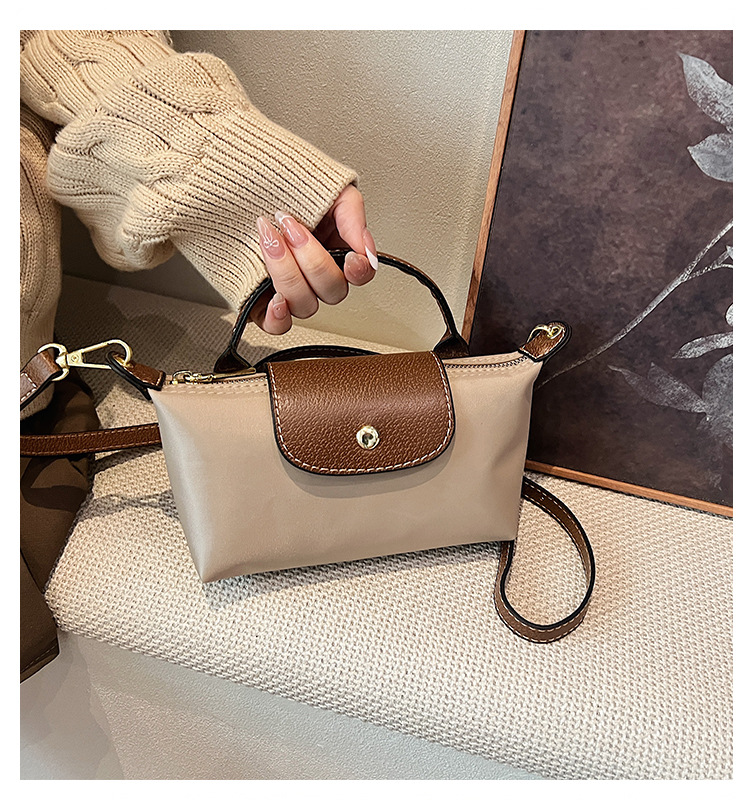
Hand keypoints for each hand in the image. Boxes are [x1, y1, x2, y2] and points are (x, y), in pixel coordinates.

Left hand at [251, 185, 376, 333]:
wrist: (235, 178)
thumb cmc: (279, 180)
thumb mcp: (327, 187)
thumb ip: (352, 214)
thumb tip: (367, 249)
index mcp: (336, 249)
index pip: (361, 274)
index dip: (360, 271)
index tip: (350, 257)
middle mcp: (315, 275)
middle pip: (332, 291)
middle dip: (312, 259)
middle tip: (291, 228)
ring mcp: (291, 289)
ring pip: (305, 305)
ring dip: (289, 274)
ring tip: (270, 240)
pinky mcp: (263, 302)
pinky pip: (277, 325)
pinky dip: (279, 317)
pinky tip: (275, 298)